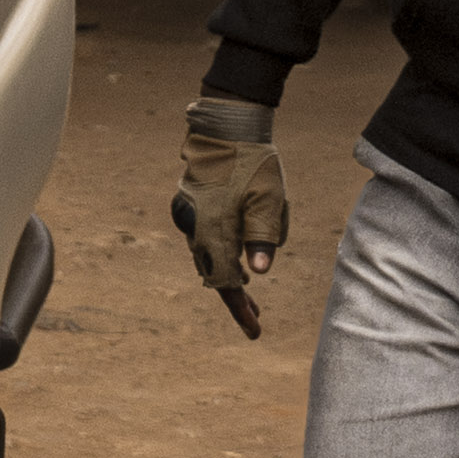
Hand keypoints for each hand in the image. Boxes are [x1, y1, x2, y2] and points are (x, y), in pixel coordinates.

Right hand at [171, 97, 286, 331]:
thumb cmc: (254, 163)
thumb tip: (257, 273)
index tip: (255, 331)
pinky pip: (204, 237)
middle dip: (235, 297)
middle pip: (213, 273)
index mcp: (215, 228)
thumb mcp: (268, 200)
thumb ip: (262, 236)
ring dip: (227, 273)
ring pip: (207, 255)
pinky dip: (219, 252)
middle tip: (256, 318)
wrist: (225, 126)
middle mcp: (196, 225)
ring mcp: (190, 214)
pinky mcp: (191, 204)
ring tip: (247, 289)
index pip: (225, 282)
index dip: (240, 309)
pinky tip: (234, 257)